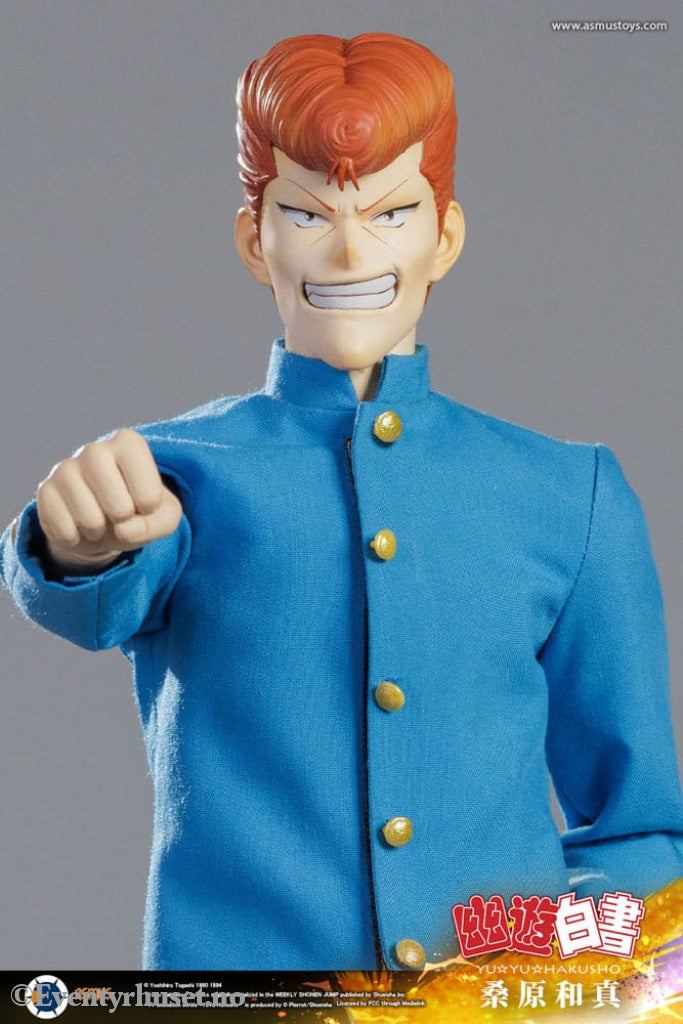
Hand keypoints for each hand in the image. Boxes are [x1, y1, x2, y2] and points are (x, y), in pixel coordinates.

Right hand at [36, 428, 181, 571]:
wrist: (104, 522)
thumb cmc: (140, 511)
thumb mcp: (163, 517)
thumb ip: (157, 524)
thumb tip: (124, 530)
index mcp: (128, 444)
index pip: (148, 488)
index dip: (149, 506)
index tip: (146, 504)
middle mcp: (95, 450)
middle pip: (116, 500)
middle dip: (123, 518)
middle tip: (121, 515)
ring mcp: (66, 469)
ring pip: (88, 517)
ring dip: (99, 530)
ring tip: (100, 521)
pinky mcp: (45, 491)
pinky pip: (63, 528)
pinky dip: (76, 538)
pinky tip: (78, 526)